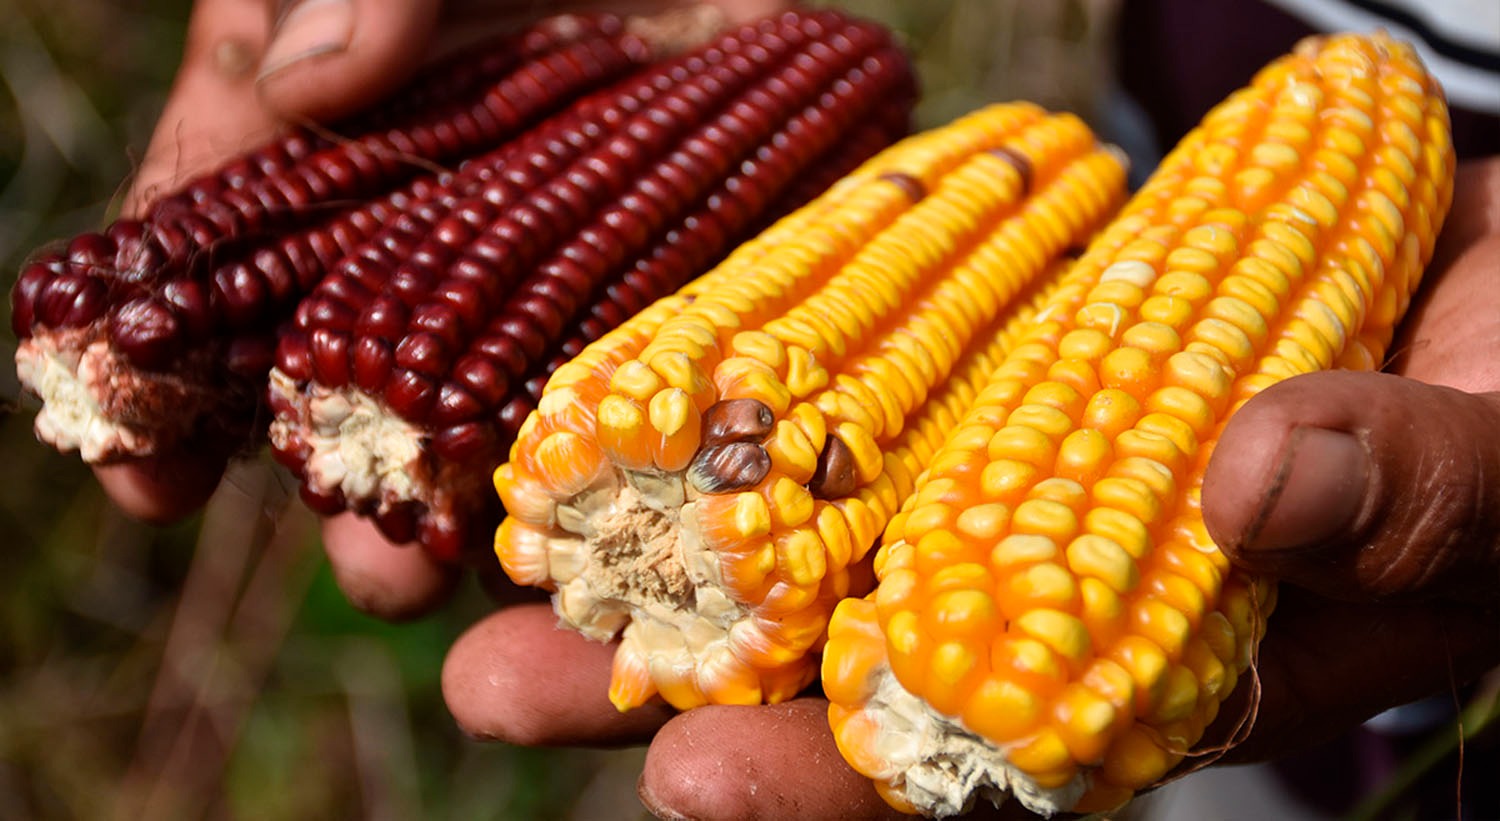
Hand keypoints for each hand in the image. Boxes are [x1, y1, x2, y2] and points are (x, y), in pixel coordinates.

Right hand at [95, 0, 788, 619]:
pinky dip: (615, 451)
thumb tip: (304, 90)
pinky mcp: (662, 280)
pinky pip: (627, 381)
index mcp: (324, 131)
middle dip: (354, 483)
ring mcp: (543, 259)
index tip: (145, 480)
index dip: (167, 380)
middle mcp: (421, 218)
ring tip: (491, 585)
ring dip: (481, 504)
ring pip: (485, 406)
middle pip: (354, 374)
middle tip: (372, 563)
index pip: (211, 260)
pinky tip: (611, 522)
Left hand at [441, 157, 1499, 818]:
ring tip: (499, 556)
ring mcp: (997, 466)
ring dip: (653, 542)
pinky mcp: (979, 355)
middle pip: (837, 665)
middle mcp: (1048, 584)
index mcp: (1158, 670)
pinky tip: (605, 396)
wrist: (1471, 272)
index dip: (839, 787)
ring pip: (806, 524)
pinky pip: (840, 377)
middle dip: (672, 686)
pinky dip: (729, 394)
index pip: (975, 766)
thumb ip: (1411, 488)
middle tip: (502, 693)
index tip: (699, 787)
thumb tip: (1259, 488)